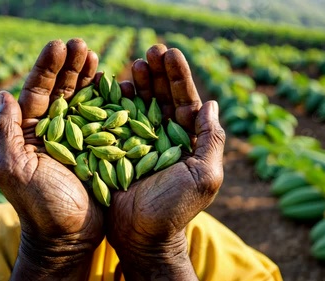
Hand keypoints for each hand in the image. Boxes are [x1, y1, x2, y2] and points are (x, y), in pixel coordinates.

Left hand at [0, 38, 103, 279]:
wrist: (68, 238)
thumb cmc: (39, 207)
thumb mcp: (13, 169)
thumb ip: (4, 132)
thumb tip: (3, 94)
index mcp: (29, 133)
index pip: (37, 92)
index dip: (47, 68)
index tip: (58, 46)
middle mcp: (52, 131)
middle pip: (61, 91)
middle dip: (70, 67)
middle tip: (81, 44)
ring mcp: (76, 139)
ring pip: (83, 101)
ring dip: (88, 77)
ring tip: (96, 56)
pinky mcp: (98, 149)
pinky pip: (103, 119)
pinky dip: (108, 101)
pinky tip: (114, 83)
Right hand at [106, 45, 225, 279]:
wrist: (141, 235)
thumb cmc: (176, 209)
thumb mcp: (204, 175)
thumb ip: (212, 139)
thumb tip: (212, 103)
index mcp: (187, 140)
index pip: (185, 101)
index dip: (178, 76)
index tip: (170, 53)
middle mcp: (164, 137)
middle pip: (161, 97)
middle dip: (157, 73)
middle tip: (150, 50)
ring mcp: (140, 142)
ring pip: (139, 105)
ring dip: (137, 83)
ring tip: (133, 64)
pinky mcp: (118, 149)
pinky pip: (117, 121)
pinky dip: (115, 103)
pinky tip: (112, 85)